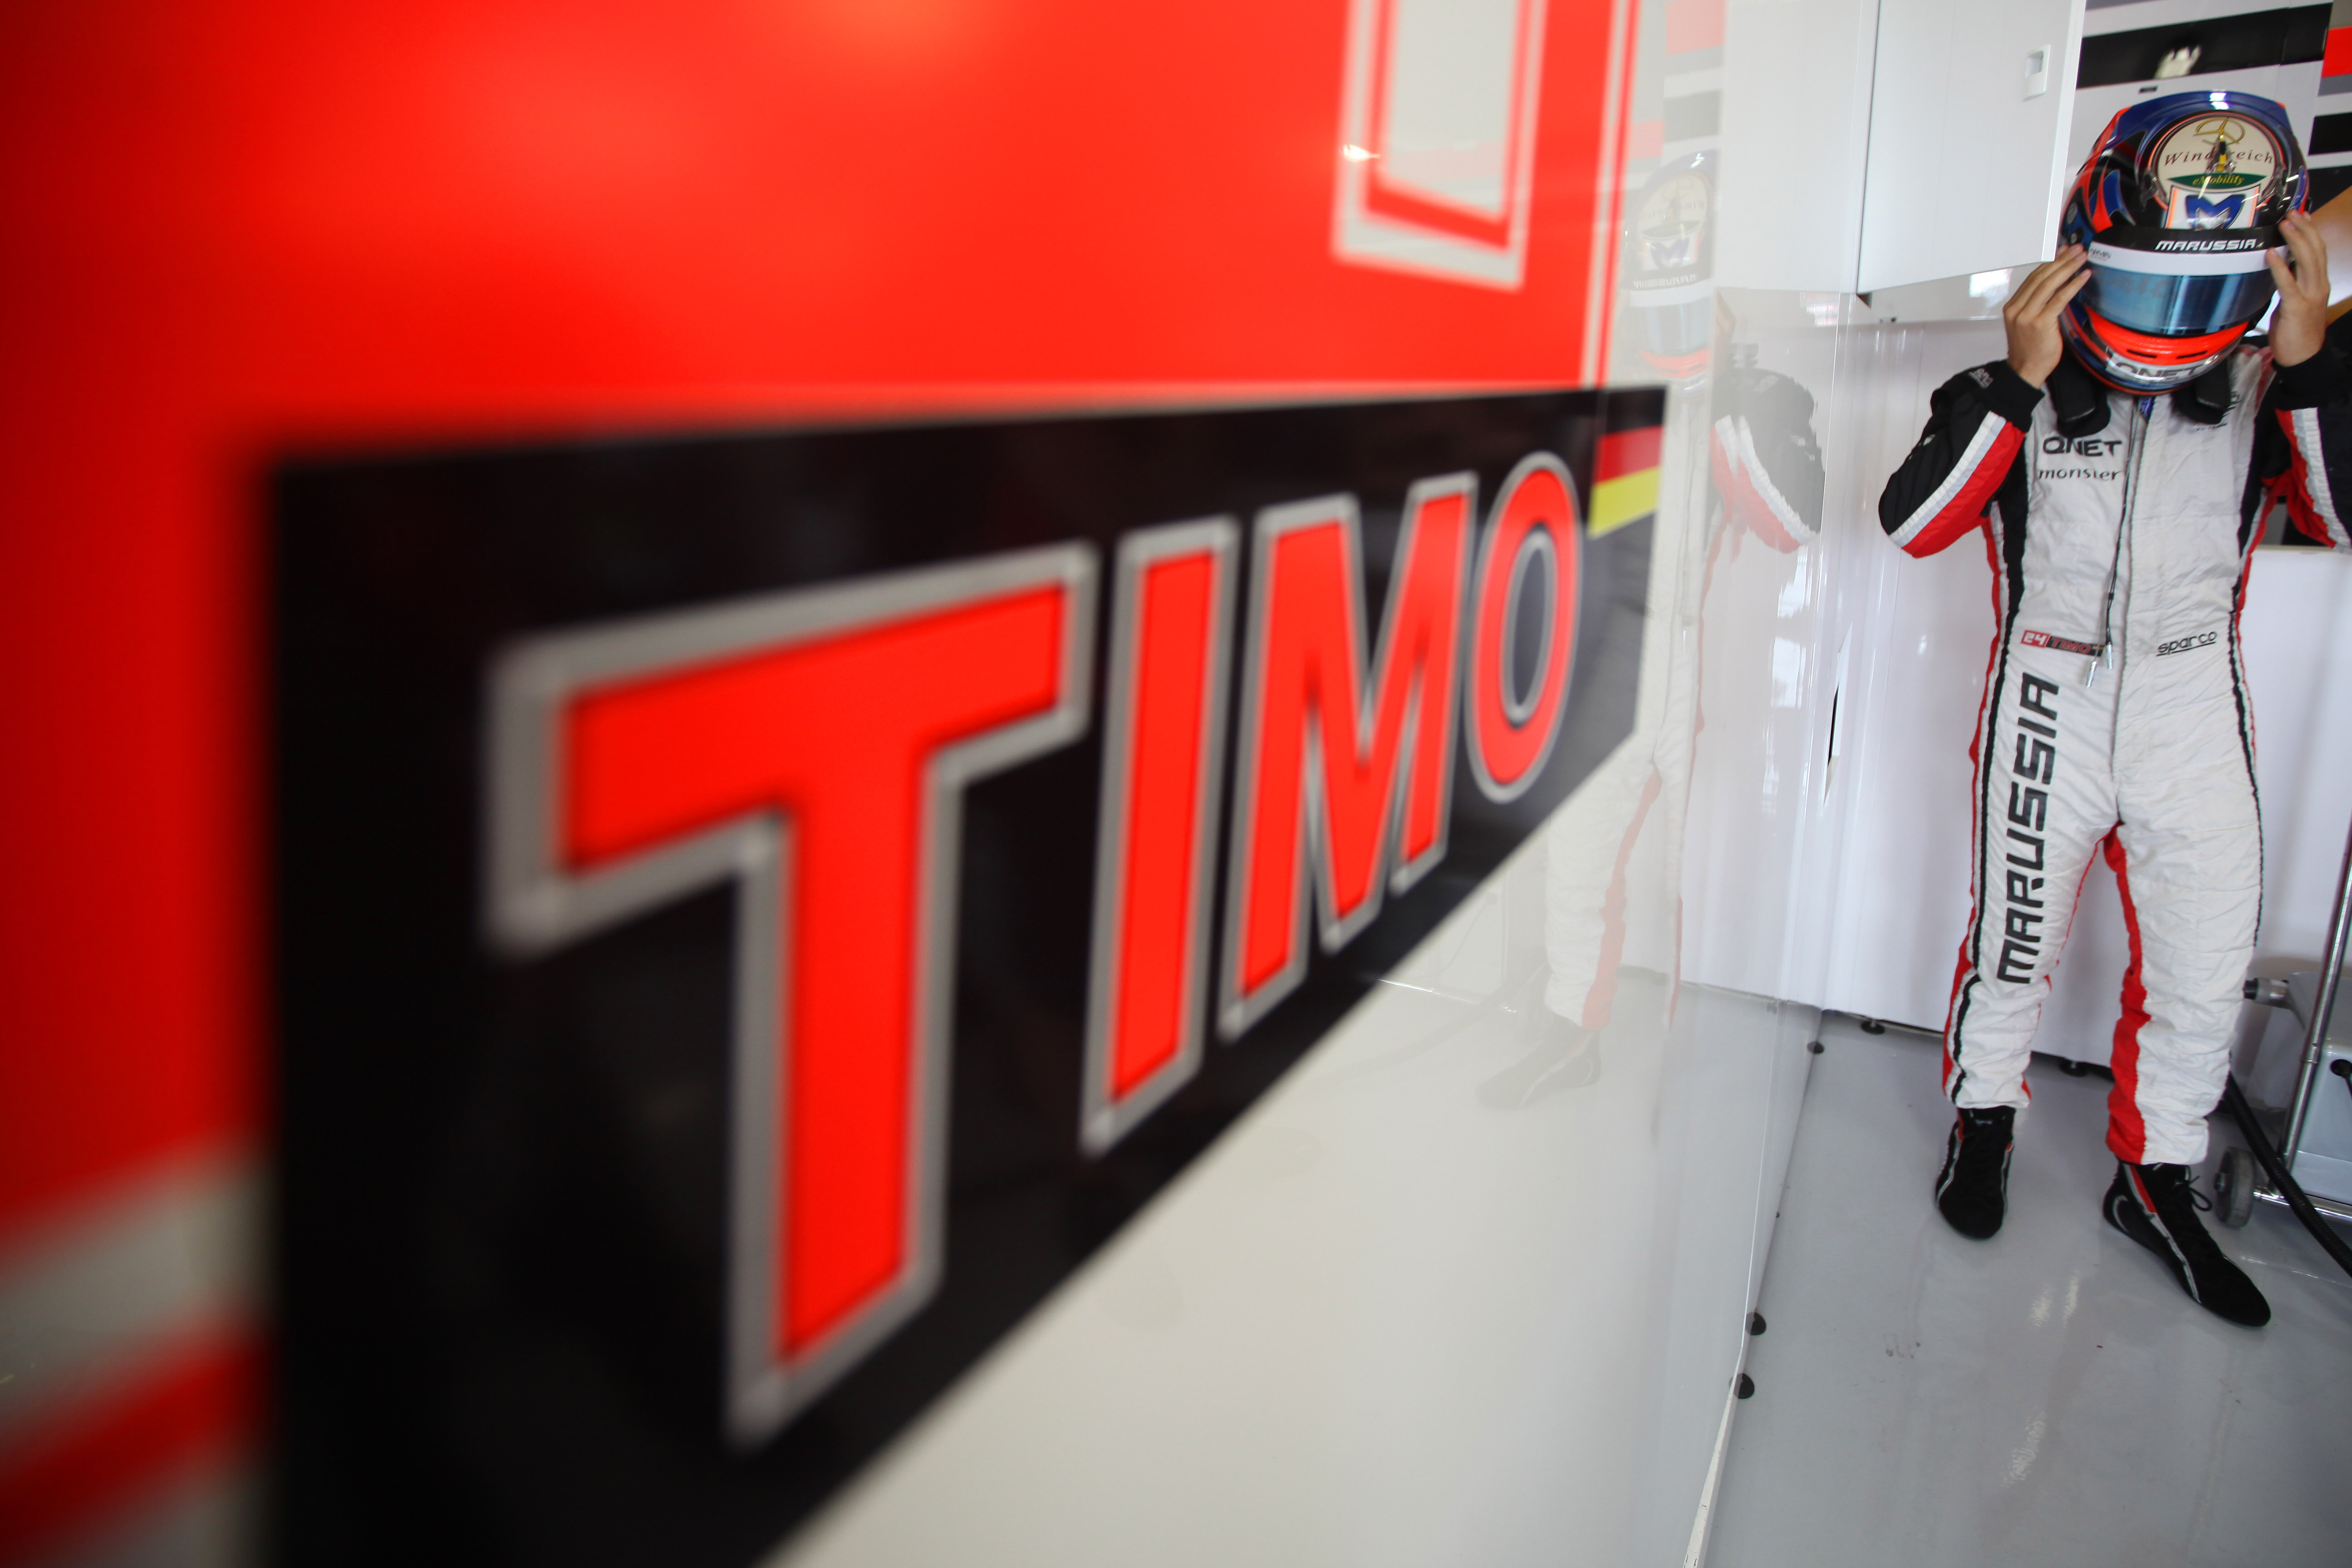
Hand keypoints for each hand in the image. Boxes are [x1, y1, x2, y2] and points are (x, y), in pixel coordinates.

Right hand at [2003, 247, 2090, 386]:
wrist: (2025, 370)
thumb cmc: (2030, 349)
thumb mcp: (2027, 322)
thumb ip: (2037, 304)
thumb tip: (2056, 285)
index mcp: (2012, 307)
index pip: (2033, 278)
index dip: (2050, 263)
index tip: (2063, 252)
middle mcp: (2017, 309)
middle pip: (2041, 277)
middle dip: (2061, 260)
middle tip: (2077, 250)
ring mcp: (2027, 315)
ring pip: (2049, 284)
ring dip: (2068, 268)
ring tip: (2082, 258)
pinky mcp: (2041, 323)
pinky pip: (2059, 299)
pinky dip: (2072, 285)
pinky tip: (2083, 276)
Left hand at [2268, 209, 2330, 366]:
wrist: (2304, 357)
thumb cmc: (2296, 332)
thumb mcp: (2294, 303)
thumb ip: (2289, 286)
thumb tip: (2277, 269)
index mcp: (2319, 284)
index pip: (2318, 252)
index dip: (2311, 232)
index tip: (2303, 216)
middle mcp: (2319, 285)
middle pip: (2315, 250)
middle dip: (2304, 229)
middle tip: (2292, 213)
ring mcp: (2310, 295)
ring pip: (2307, 260)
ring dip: (2295, 240)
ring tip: (2284, 224)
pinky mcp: (2297, 306)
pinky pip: (2288, 282)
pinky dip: (2279, 266)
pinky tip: (2271, 253)